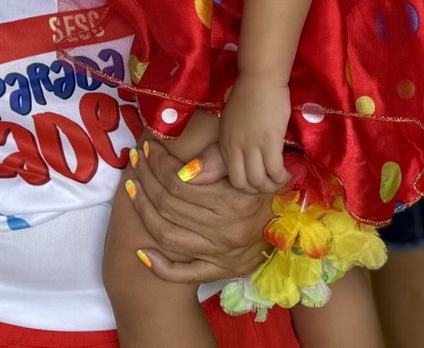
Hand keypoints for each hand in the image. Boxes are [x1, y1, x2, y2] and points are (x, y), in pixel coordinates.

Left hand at [127, 139, 272, 283]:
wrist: (291, 219)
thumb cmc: (262, 184)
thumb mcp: (245, 164)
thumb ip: (216, 160)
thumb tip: (183, 167)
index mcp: (233, 202)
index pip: (179, 182)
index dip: (157, 162)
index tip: (147, 147)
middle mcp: (226, 231)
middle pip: (168, 205)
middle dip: (145, 178)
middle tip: (135, 160)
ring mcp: (222, 255)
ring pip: (168, 235)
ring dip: (142, 210)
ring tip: (132, 187)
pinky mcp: (221, 271)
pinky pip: (185, 275)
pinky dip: (160, 267)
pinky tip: (141, 252)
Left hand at [218, 77, 291, 191]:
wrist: (260, 79)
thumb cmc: (248, 96)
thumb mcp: (232, 122)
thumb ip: (234, 141)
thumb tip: (242, 158)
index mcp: (224, 142)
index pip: (231, 177)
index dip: (247, 184)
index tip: (260, 179)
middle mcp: (235, 147)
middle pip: (242, 184)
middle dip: (258, 189)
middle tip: (271, 183)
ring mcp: (251, 145)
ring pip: (259, 181)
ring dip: (272, 186)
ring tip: (281, 178)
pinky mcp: (269, 141)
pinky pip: (275, 171)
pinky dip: (282, 177)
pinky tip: (287, 172)